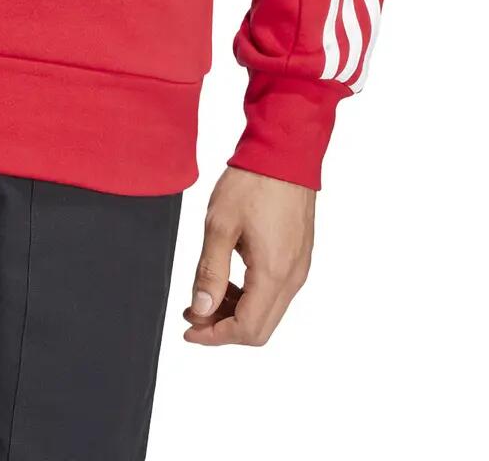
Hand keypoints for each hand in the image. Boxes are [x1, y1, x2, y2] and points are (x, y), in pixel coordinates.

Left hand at [180, 165, 314, 345]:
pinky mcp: (299, 257)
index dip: (215, 335)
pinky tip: (229, 277)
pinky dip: (251, 295)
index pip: (246, 329)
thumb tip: (202, 309)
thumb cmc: (253, 183)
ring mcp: (299, 268)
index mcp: (273, 273)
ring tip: (206, 293)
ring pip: (268, 312)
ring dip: (236, 311)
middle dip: (223, 327)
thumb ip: (210, 272)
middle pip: (259, 329)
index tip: (189, 328)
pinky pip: (276, 292)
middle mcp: (293, 278)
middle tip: (194, 312)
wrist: (285, 153)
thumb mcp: (220, 226)